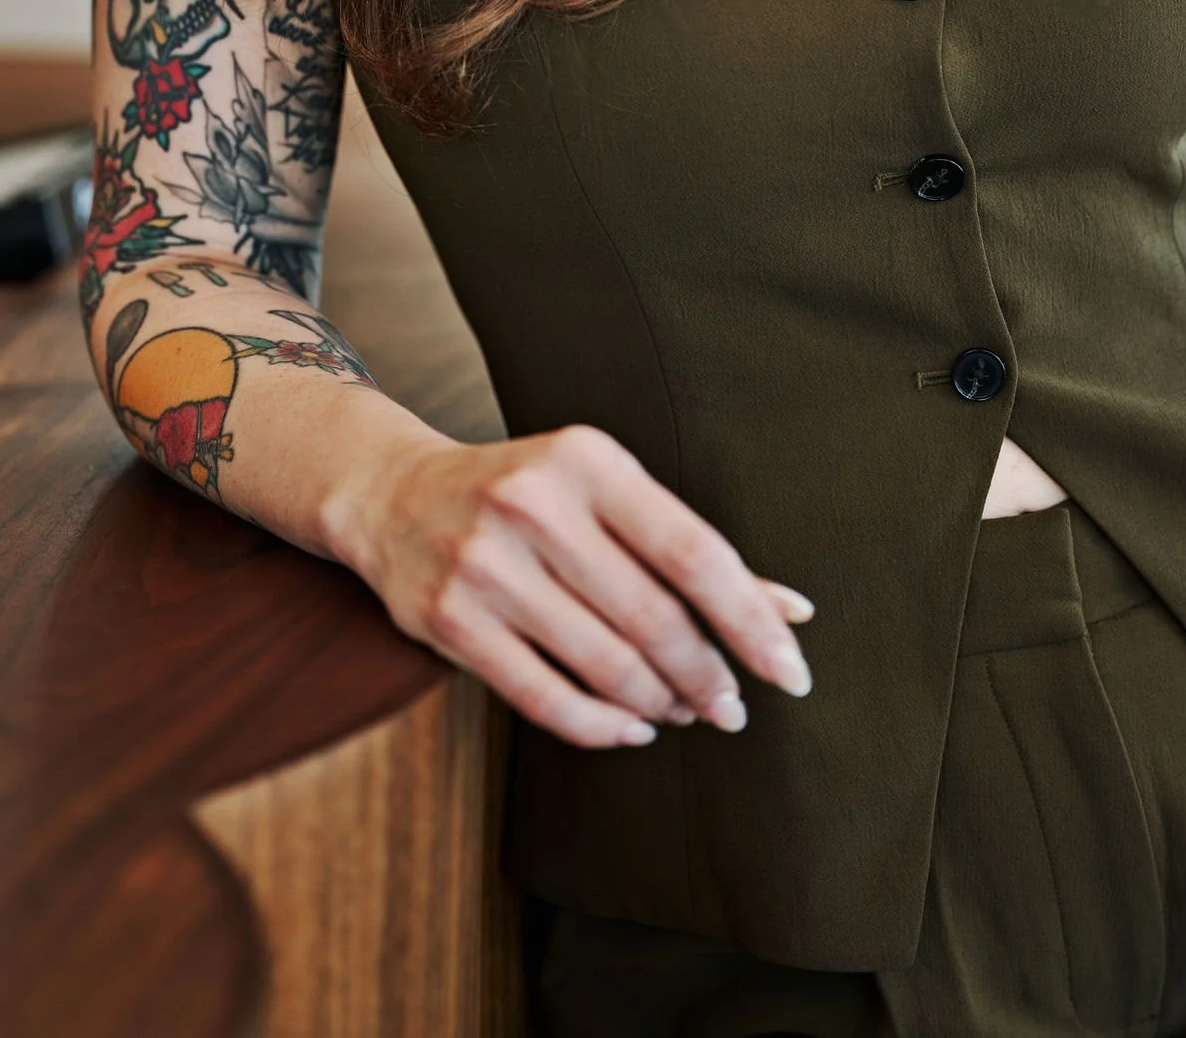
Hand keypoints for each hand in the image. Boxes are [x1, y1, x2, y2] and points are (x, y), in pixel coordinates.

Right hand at [326, 418, 814, 748]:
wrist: (394, 494)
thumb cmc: (529, 496)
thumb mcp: (606, 494)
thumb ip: (690, 551)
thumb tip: (792, 612)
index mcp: (587, 459)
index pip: (691, 551)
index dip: (749, 619)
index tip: (789, 671)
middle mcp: (534, 505)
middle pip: (651, 617)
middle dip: (706, 676)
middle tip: (732, 708)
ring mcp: (485, 564)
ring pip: (604, 664)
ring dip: (660, 702)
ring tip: (683, 710)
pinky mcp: (447, 619)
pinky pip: (544, 698)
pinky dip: (602, 726)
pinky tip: (632, 727)